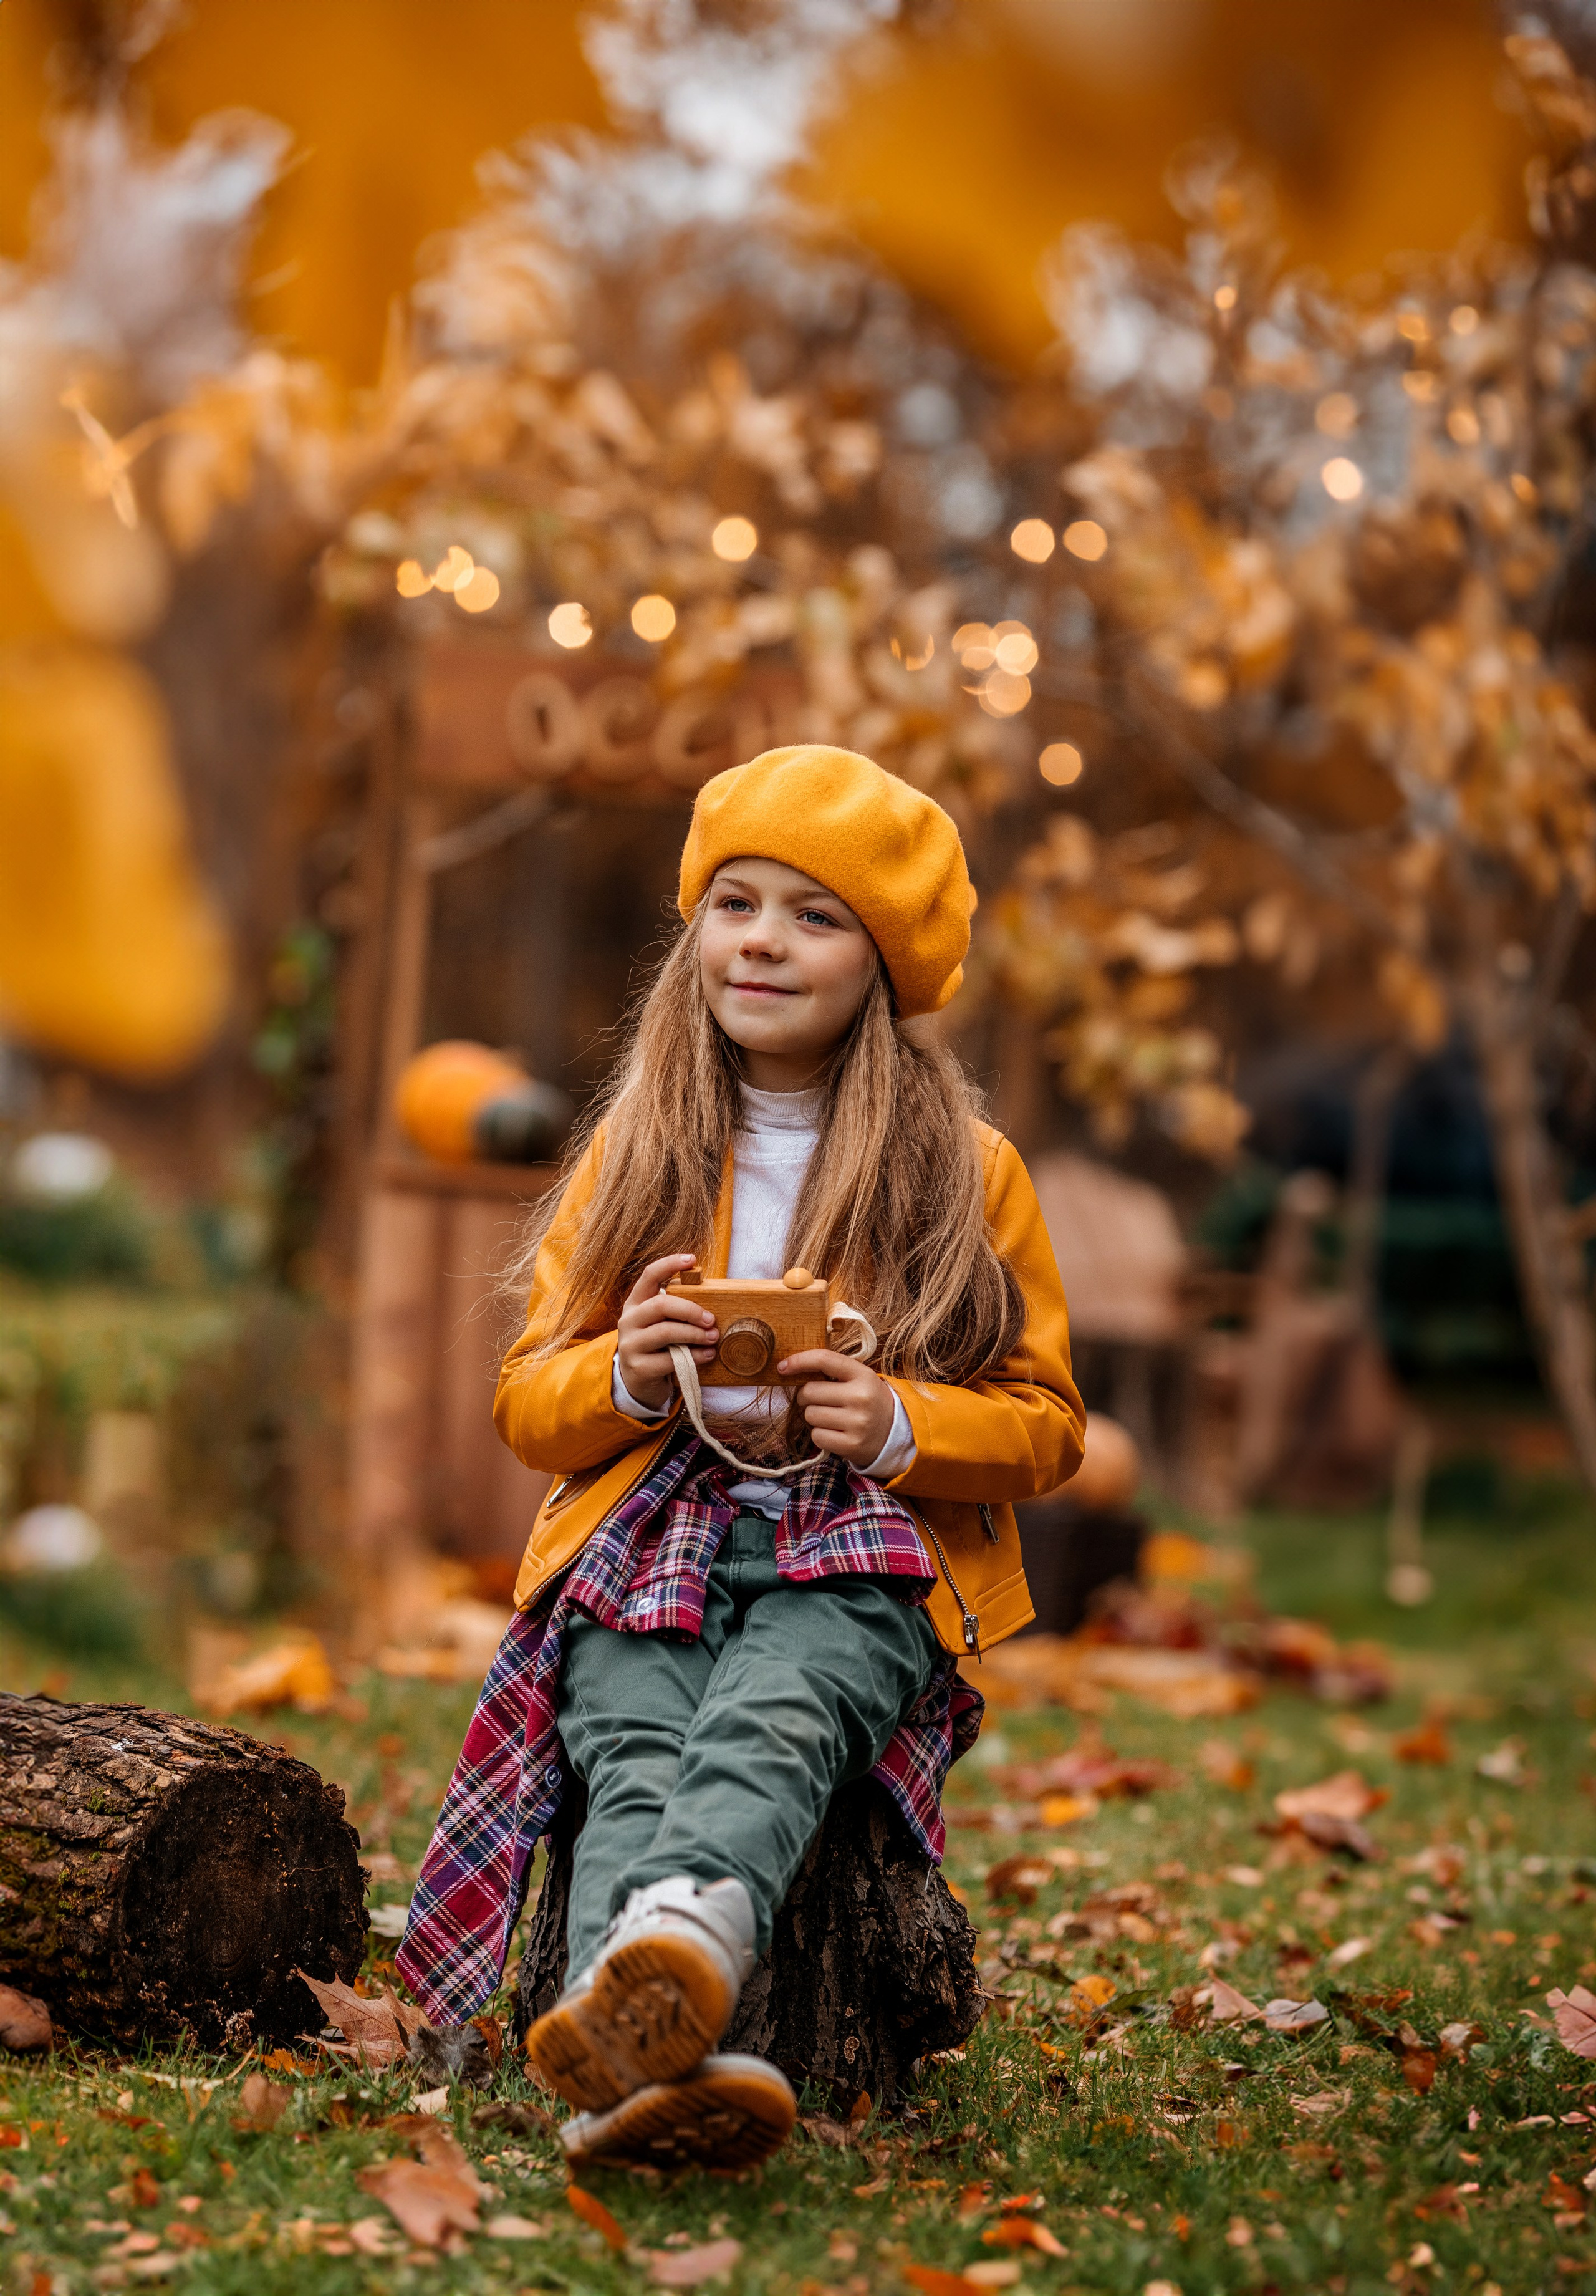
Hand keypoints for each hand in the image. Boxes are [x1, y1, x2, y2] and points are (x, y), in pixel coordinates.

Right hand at [616, 1256, 719, 1412]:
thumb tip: (712, 1299)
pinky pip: (670, 1359)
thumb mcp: (662, 1322)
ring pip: (666, 1331)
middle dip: (691, 1310)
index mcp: (636, 1303)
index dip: (669, 1264)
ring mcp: (631, 1344)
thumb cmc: (658, 1345)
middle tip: (711, 1320)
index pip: (649, 1276)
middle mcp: (629, 1320)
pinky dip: (695, 1356)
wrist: (638, 1380)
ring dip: (695, 1334)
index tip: (692, 1259)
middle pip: (661, 1304)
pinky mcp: (638, 1367)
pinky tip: (707, 1354)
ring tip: (713, 1337)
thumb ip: (677, 1310)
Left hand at [778, 1348, 894, 1468]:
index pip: (824, 1359)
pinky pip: (816, 1436)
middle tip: (819, 1400)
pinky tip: (835, 1432)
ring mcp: (857, 1423)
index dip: (798, 1361)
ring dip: (814, 1416)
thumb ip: (832, 1370)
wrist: (893, 1432)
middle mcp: (861, 1397)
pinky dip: (820, 1434)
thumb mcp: (859, 1379)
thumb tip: (789, 1367)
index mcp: (863, 1375)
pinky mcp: (851, 1445)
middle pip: (809, 1392)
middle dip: (806, 1396)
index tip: (782, 1367)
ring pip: (810, 1415)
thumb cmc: (867, 1401)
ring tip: (831, 1417)